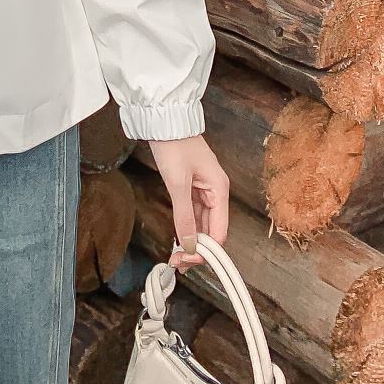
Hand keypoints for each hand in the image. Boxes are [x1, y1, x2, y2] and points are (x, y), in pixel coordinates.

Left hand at [148, 133, 229, 269]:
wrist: (163, 120)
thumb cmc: (174, 145)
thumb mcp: (178, 183)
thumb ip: (184, 216)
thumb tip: (189, 245)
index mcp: (219, 190)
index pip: (219, 232)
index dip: (206, 250)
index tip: (188, 261)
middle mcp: (216, 192)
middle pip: (211, 230)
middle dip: (197, 249)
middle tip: (178, 263)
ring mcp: (203, 190)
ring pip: (201, 224)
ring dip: (191, 241)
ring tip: (176, 257)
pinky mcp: (191, 187)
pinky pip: (193, 214)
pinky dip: (186, 227)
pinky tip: (178, 239)